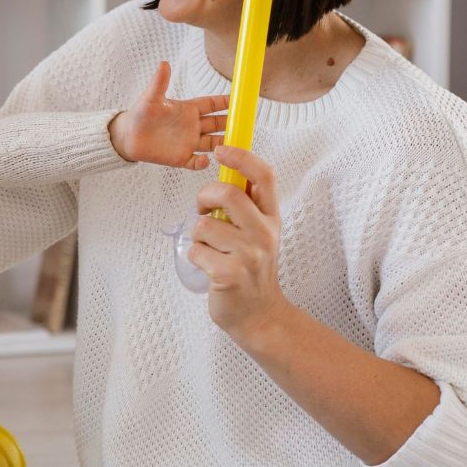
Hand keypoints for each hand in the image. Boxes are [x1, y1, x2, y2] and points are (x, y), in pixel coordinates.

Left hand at [108, 61, 227, 168]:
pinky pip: (196, 162)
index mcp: (187, 110)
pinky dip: (202, 163)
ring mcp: (188, 142)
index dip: (225, 102)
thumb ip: (159, 82)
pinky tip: (205, 160)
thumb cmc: (139, 114)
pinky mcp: (180, 158)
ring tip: (233, 144)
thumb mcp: (150, 97)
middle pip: (217, 124)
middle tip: (244, 122)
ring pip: (213, 143)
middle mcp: (192, 126)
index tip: (239, 99)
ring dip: (223, 144)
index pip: (211, 104)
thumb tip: (163, 63)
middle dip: (230, 123)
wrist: (127, 136)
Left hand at [189, 145, 289, 342]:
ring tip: (211, 250)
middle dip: (203, 197)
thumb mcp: (258, 234)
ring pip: (204, 224)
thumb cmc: (251, 270)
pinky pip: (196, 250)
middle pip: (227, 193)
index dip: (241, 157)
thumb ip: (247, 207)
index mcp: (271, 218)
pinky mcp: (230, 274)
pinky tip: (209, 268)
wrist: (259, 315)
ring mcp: (249, 255)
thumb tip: (226, 171)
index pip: (263, 176)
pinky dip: (195, 257)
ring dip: (198, 236)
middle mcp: (264, 234)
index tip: (221, 150)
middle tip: (203, 210)